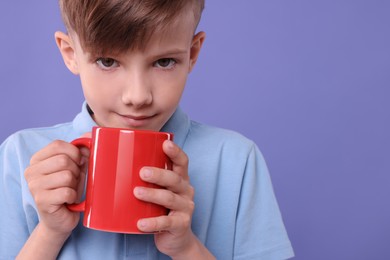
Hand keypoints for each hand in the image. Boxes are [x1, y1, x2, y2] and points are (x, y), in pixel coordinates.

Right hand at [24, 140, 88, 235]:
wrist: (61, 219)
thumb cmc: (69, 190)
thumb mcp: (76, 168)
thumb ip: (81, 152)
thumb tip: (90, 139)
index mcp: (37, 159)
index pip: (58, 144)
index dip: (75, 153)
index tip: (78, 163)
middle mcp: (31, 171)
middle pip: (64, 160)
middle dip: (76, 171)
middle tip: (73, 182)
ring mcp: (34, 186)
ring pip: (67, 176)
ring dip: (75, 185)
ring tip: (70, 191)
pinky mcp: (41, 201)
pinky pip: (67, 192)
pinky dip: (74, 196)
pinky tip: (68, 200)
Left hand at [134, 140, 213, 258]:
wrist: (175, 238)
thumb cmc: (161, 209)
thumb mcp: (158, 191)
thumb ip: (145, 179)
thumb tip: (111, 163)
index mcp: (180, 179)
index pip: (182, 162)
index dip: (175, 152)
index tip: (165, 143)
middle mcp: (186, 191)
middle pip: (175, 179)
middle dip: (159, 174)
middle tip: (142, 172)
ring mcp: (185, 208)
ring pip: (170, 198)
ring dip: (153, 195)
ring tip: (136, 193)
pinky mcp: (181, 224)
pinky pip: (166, 223)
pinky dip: (153, 223)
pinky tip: (140, 223)